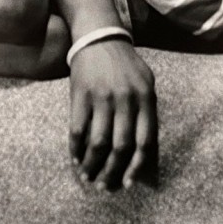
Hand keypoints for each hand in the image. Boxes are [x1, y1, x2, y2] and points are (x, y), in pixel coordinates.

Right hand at [69, 38, 156, 189]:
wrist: (99, 37)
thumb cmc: (125, 64)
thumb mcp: (145, 82)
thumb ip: (147, 111)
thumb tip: (143, 149)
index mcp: (145, 98)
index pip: (144, 141)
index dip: (135, 167)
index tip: (128, 184)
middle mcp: (125, 100)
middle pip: (120, 146)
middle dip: (112, 171)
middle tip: (105, 186)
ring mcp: (102, 97)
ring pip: (97, 142)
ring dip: (92, 164)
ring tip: (88, 176)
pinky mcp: (80, 95)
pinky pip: (77, 129)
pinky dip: (75, 148)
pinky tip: (75, 158)